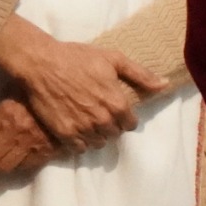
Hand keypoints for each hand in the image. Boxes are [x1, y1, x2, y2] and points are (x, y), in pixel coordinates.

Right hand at [0, 16, 167, 151]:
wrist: (41, 63)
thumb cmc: (78, 58)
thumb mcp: (114, 59)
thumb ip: (141, 75)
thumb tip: (164, 84)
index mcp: (117, 104)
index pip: (130, 124)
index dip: (125, 118)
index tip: (117, 111)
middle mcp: (102, 120)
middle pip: (114, 134)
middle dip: (111, 126)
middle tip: (101, 116)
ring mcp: (82, 128)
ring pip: (98, 142)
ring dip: (97, 135)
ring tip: (89, 123)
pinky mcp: (63, 132)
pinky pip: (78, 148)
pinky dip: (80, 143)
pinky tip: (76, 131)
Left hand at [0, 97, 56, 175]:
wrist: (72, 103)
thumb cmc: (36, 98)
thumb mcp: (9, 100)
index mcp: (5, 113)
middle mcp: (17, 130)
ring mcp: (33, 143)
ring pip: (3, 167)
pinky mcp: (47, 152)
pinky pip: (24, 168)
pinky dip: (18, 165)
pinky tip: (17, 159)